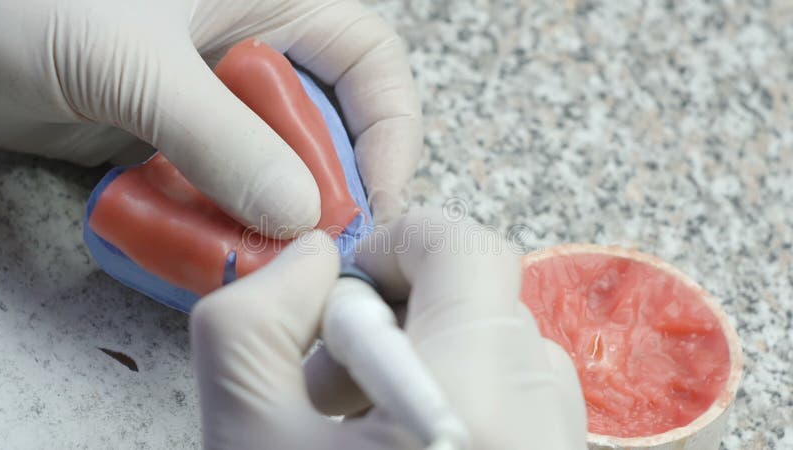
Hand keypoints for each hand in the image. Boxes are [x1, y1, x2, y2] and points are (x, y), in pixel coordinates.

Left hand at [0, 0, 421, 227]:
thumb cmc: (23, 3)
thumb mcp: (132, 62)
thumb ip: (219, 136)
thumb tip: (298, 215)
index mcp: (269, 0)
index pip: (369, 61)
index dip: (391, 130)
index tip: (376, 202)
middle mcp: (251, 52)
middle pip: (328, 127)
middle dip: (328, 190)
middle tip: (314, 250)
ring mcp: (211, 102)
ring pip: (275, 169)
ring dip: (269, 220)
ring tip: (256, 261)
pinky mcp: (173, 142)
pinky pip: (221, 191)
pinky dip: (219, 225)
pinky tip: (205, 252)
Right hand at [191, 211, 587, 448]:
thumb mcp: (243, 437)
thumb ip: (251, 319)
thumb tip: (310, 262)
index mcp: (475, 396)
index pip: (466, 248)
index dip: (398, 243)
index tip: (348, 286)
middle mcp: (541, 417)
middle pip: (476, 299)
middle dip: (396, 318)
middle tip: (330, 383)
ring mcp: (561, 443)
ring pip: (492, 351)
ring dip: (421, 365)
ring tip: (358, 428)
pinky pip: (513, 398)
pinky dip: (454, 402)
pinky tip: (398, 448)